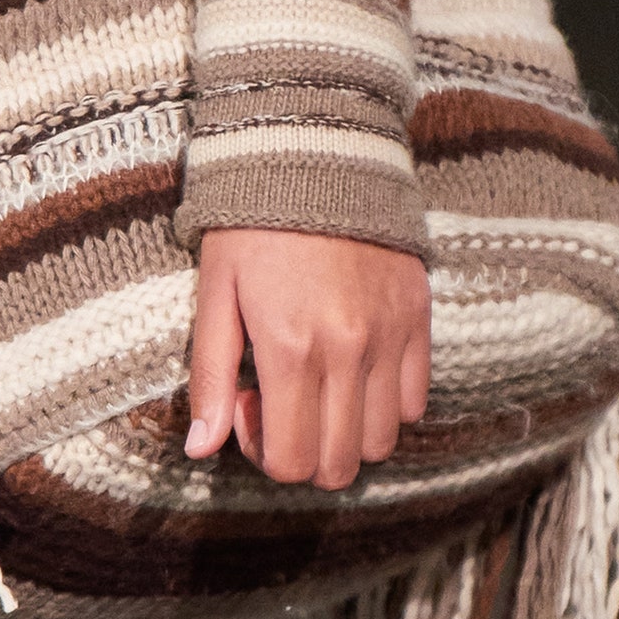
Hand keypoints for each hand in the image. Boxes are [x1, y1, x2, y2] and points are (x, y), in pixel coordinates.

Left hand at [185, 229, 430, 490]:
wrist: (315, 154)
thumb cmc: (251, 227)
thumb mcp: (214, 295)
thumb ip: (209, 377)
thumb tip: (200, 449)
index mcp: (290, 349)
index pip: (291, 461)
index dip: (264, 453)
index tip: (250, 407)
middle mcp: (348, 351)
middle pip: (339, 465)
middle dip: (304, 455)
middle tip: (281, 403)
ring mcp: (390, 337)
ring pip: (381, 442)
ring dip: (346, 434)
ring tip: (318, 387)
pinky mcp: (418, 318)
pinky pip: (414, 402)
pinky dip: (384, 406)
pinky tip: (353, 370)